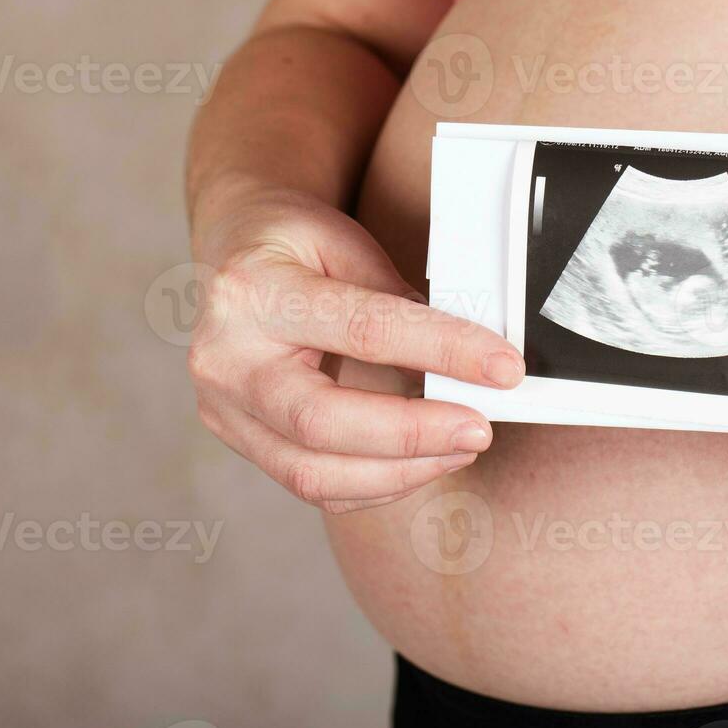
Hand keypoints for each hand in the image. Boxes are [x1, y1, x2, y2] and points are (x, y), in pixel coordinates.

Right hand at [187, 187, 524, 512]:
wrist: (234, 255)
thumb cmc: (293, 244)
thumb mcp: (344, 242)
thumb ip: (395, 298)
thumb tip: (466, 359)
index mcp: (253, 293)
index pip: (363, 331)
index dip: (442, 351)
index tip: (503, 368)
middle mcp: (226, 359)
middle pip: (322, 422)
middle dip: (413, 435)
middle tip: (480, 430)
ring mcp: (224, 409)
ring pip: (313, 473)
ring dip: (401, 471)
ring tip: (459, 447)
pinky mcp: (241, 440)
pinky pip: (313, 485)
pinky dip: (377, 483)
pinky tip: (421, 462)